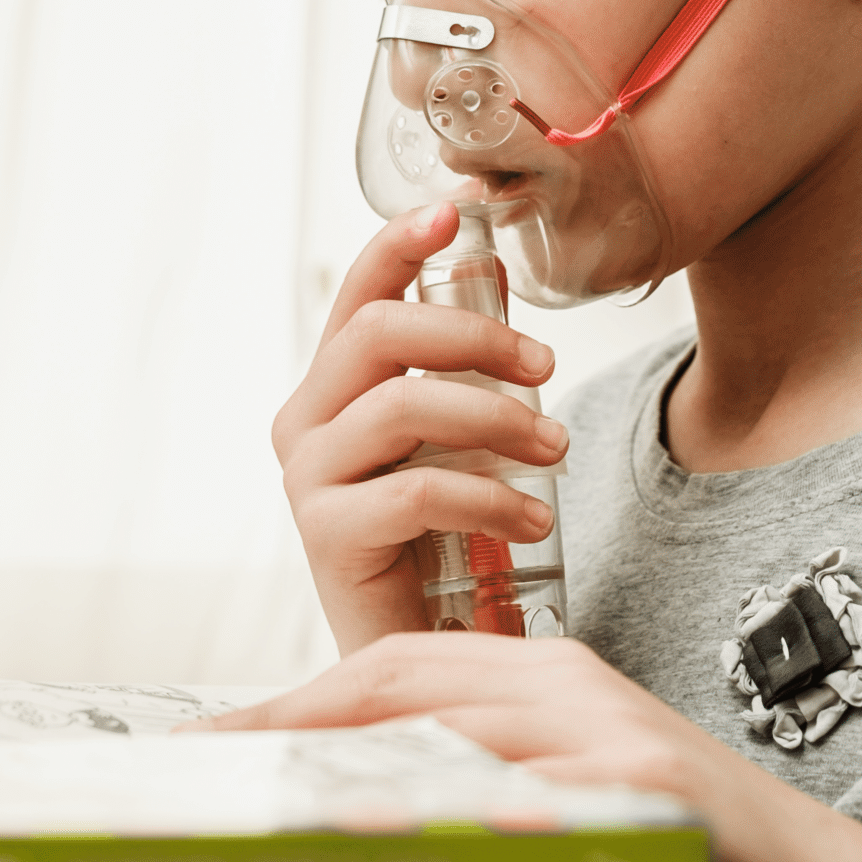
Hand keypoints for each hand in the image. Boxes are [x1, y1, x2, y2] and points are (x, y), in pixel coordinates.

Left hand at [195, 634, 861, 861]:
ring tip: (263, 810)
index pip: (391, 670)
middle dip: (289, 725)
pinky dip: (454, 816)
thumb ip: (480, 770)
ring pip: (445, 737)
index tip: (212, 743)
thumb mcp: (564, 783)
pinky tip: (394, 833)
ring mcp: (602, 731)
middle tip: (201, 766)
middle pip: (398, 689)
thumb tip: (363, 795)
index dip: (294, 703)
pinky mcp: (640, 779)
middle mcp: (563, 686)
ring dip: (346, 772)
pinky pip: (522, 797)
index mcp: (538, 676)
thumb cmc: (674, 831)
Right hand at [275, 203, 569, 654]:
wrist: (419, 647)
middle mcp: (305, 422)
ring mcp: (308, 478)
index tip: (455, 214)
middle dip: (475, 337)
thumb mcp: (454, 439)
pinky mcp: (326, 537)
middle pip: (378, 332)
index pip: (357, 293)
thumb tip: (503, 287)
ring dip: (497, 419)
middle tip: (547, 368)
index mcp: (332, 387)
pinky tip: (531, 517)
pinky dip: (488, 497)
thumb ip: (462, 371)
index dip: (399, 243)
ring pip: (402, 404)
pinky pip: (415, 490)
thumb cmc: (439, 540)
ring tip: (556, 452)